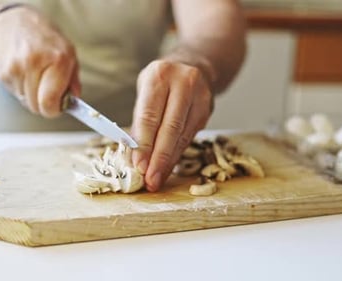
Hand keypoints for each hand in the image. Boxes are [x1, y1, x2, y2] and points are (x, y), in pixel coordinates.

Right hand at [0, 6, 79, 116]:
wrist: (14, 23)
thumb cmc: (46, 40)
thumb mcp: (69, 54)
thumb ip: (74, 81)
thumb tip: (74, 101)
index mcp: (58, 59)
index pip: (49, 101)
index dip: (53, 110)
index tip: (56, 108)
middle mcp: (35, 62)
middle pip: (36, 106)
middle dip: (43, 104)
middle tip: (47, 93)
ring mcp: (16, 67)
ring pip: (26, 101)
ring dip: (32, 96)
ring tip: (35, 78)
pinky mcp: (3, 72)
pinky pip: (15, 94)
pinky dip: (22, 89)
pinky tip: (25, 74)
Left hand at [131, 60, 212, 191]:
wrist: (197, 64)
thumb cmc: (163, 80)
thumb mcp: (146, 89)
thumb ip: (141, 119)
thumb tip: (133, 154)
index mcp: (160, 75)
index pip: (150, 115)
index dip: (144, 143)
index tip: (137, 165)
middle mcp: (183, 83)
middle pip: (170, 128)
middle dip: (159, 158)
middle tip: (149, 179)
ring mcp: (200, 96)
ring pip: (183, 135)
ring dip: (169, 160)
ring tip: (157, 178)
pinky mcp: (208, 109)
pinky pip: (191, 136)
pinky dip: (178, 153)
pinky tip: (169, 167)